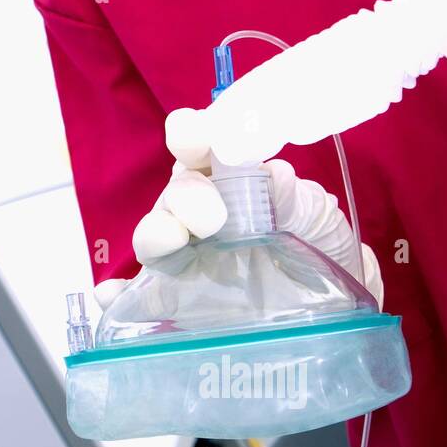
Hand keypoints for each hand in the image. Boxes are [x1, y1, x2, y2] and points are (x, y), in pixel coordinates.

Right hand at [94, 109, 383, 308]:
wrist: (334, 311)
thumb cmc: (319, 248)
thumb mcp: (316, 216)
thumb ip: (293, 197)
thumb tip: (275, 176)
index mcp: (230, 179)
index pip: (198, 147)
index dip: (191, 135)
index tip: (193, 136)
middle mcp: (200, 214)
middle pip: (175, 194)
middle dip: (187, 196)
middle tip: (213, 217)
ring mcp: (186, 259)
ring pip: (154, 236)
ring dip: (155, 233)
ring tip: (171, 240)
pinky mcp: (179, 303)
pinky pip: (138, 298)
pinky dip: (119, 296)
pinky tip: (112, 297)